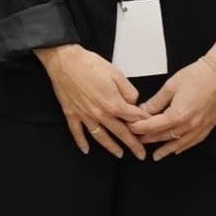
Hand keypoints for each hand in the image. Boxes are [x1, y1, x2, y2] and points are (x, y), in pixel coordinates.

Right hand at [35, 43, 148, 157]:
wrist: (65, 61)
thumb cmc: (90, 64)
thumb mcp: (116, 73)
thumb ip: (128, 91)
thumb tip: (133, 102)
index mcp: (113, 104)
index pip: (133, 118)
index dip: (143, 123)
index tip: (150, 128)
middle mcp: (100, 114)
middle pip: (120, 132)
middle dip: (133, 144)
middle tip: (141, 154)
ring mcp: (85, 116)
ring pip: (101, 137)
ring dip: (111, 147)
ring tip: (119, 154)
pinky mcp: (71, 114)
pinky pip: (77, 132)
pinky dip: (81, 142)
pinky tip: (86, 150)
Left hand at [132, 22, 215, 156]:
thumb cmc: (197, 75)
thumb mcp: (170, 86)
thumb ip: (156, 102)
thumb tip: (143, 110)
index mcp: (178, 115)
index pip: (154, 126)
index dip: (140, 128)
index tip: (131, 129)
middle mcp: (190, 125)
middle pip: (165, 136)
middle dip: (151, 139)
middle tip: (139, 141)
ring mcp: (201, 127)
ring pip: (180, 143)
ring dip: (167, 149)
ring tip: (157, 155)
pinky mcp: (209, 125)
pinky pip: (194, 141)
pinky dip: (184, 146)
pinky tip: (178, 149)